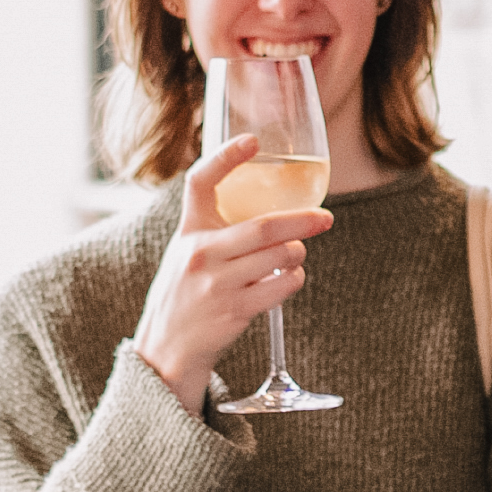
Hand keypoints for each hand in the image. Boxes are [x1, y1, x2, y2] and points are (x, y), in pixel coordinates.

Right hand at [132, 135, 330, 409]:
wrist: (166, 350)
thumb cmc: (186, 294)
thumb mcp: (189, 253)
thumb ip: (218, 230)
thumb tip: (274, 212)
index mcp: (189, 231)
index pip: (200, 182)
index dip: (225, 157)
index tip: (252, 141)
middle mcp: (200, 253)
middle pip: (263, 226)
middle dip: (303, 220)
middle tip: (325, 218)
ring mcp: (217, 283)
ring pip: (279, 257)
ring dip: (297, 254)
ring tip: (293, 257)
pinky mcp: (234, 310)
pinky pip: (282, 285)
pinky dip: (294, 279)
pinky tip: (288, 278)